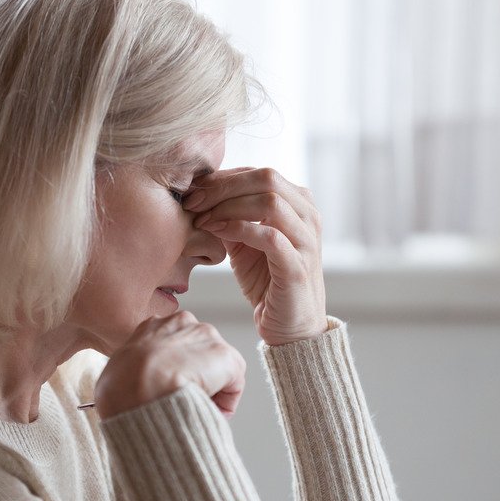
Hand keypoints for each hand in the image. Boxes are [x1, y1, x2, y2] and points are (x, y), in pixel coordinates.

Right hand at [94, 311, 245, 418]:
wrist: (137, 389)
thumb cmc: (119, 388)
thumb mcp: (116, 373)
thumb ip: (132, 373)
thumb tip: (132, 390)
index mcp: (152, 326)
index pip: (172, 346)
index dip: (172, 372)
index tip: (169, 391)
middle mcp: (182, 323)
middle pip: (198, 354)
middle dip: (195, 377)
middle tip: (184, 401)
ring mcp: (206, 337)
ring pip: (216, 368)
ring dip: (210, 389)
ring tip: (194, 408)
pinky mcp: (226, 357)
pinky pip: (233, 385)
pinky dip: (225, 402)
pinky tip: (207, 411)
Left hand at [183, 167, 327, 344]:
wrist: (289, 326)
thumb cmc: (267, 281)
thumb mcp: (243, 242)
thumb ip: (229, 217)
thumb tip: (200, 195)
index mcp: (298, 203)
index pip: (258, 174)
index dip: (222, 178)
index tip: (192, 191)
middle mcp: (308, 216)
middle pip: (266, 178)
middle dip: (223, 187)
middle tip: (192, 201)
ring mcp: (307, 240)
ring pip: (270, 201)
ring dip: (228, 206)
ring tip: (202, 219)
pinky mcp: (298, 266)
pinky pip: (270, 236)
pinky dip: (238, 229)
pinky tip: (216, 232)